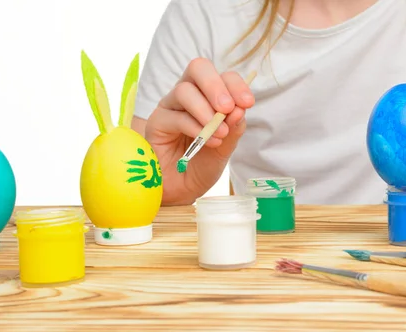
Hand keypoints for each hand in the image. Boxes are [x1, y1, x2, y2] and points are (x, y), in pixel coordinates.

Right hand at [144, 58, 254, 204]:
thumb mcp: (225, 147)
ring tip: (219, 132)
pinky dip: (196, 128)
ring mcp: (171, 106)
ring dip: (205, 110)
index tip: (248, 103)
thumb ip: (233, 128)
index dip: (236, 84)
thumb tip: (240, 109)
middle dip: (216, 85)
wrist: (182, 190)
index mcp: (209, 96)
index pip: (223, 76)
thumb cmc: (202, 165)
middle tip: (227, 108)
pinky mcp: (157, 122)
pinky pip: (175, 116)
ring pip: (184, 90)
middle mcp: (188, 95)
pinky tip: (208, 142)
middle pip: (198, 68)